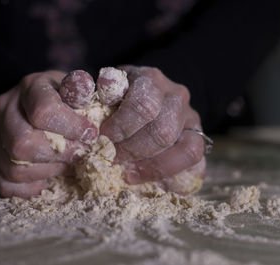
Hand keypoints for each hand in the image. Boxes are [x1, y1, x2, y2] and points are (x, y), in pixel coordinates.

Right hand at [0, 71, 97, 197]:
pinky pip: (5, 184)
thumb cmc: (68, 100)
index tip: (91, 135)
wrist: (41, 104)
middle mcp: (6, 107)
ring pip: (15, 168)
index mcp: (32, 86)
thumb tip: (101, 123)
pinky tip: (48, 178)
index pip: (44, 111)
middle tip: (80, 155)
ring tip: (67, 165)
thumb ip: (90, 102)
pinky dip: (30, 188)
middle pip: (24, 143)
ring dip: (49, 172)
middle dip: (60, 155)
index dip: (72, 128)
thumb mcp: (81, 91)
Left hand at [100, 66, 205, 192]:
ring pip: (184, 148)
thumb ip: (94, 101)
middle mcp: (177, 96)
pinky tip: (153, 179)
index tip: (101, 140)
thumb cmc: (119, 97)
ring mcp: (192, 117)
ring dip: (152, 167)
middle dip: (133, 151)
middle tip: (112, 160)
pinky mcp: (198, 137)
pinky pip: (196, 161)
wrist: (150, 94)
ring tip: (127, 174)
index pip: (143, 106)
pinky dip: (174, 174)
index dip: (121, 128)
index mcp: (151, 79)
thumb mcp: (105, 92)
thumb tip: (80, 124)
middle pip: (162, 131)